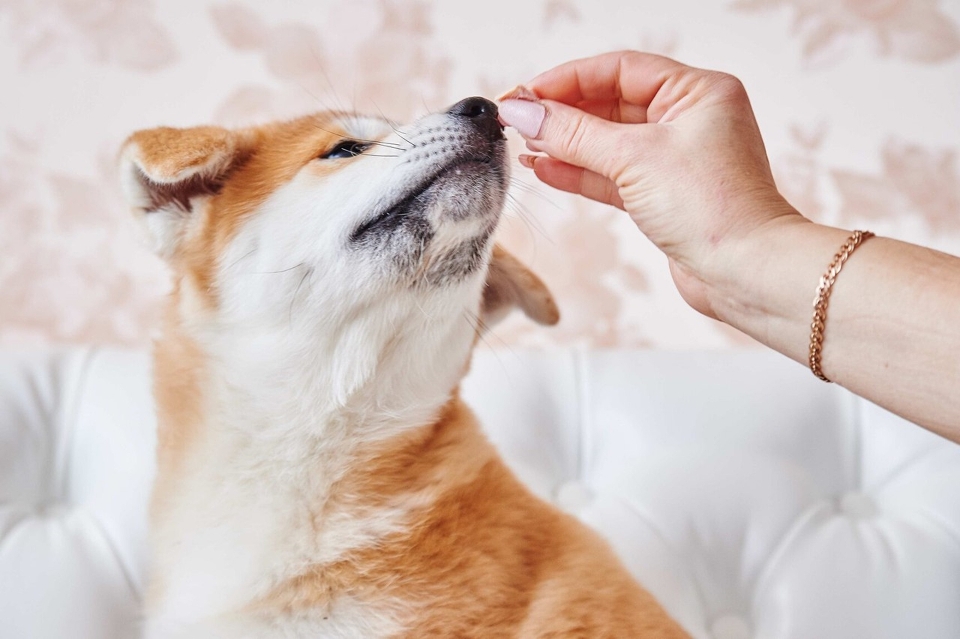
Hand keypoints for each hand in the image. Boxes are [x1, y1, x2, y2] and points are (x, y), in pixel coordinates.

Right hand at [497, 50, 803, 317]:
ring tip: (525, 147)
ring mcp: (675, 159)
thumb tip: (523, 113)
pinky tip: (546, 169)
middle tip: (517, 121)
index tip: (524, 95)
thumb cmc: (712, 208)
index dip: (567, 79)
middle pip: (610, 103)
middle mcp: (688, 119)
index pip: (619, 70)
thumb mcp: (635, 159)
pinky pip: (612, 174)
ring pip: (608, 142)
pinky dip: (580, 172)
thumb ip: (574, 134)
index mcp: (696, 92)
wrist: (746, 272)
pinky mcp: (663, 196)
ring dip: (565, 144)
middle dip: (562, 113)